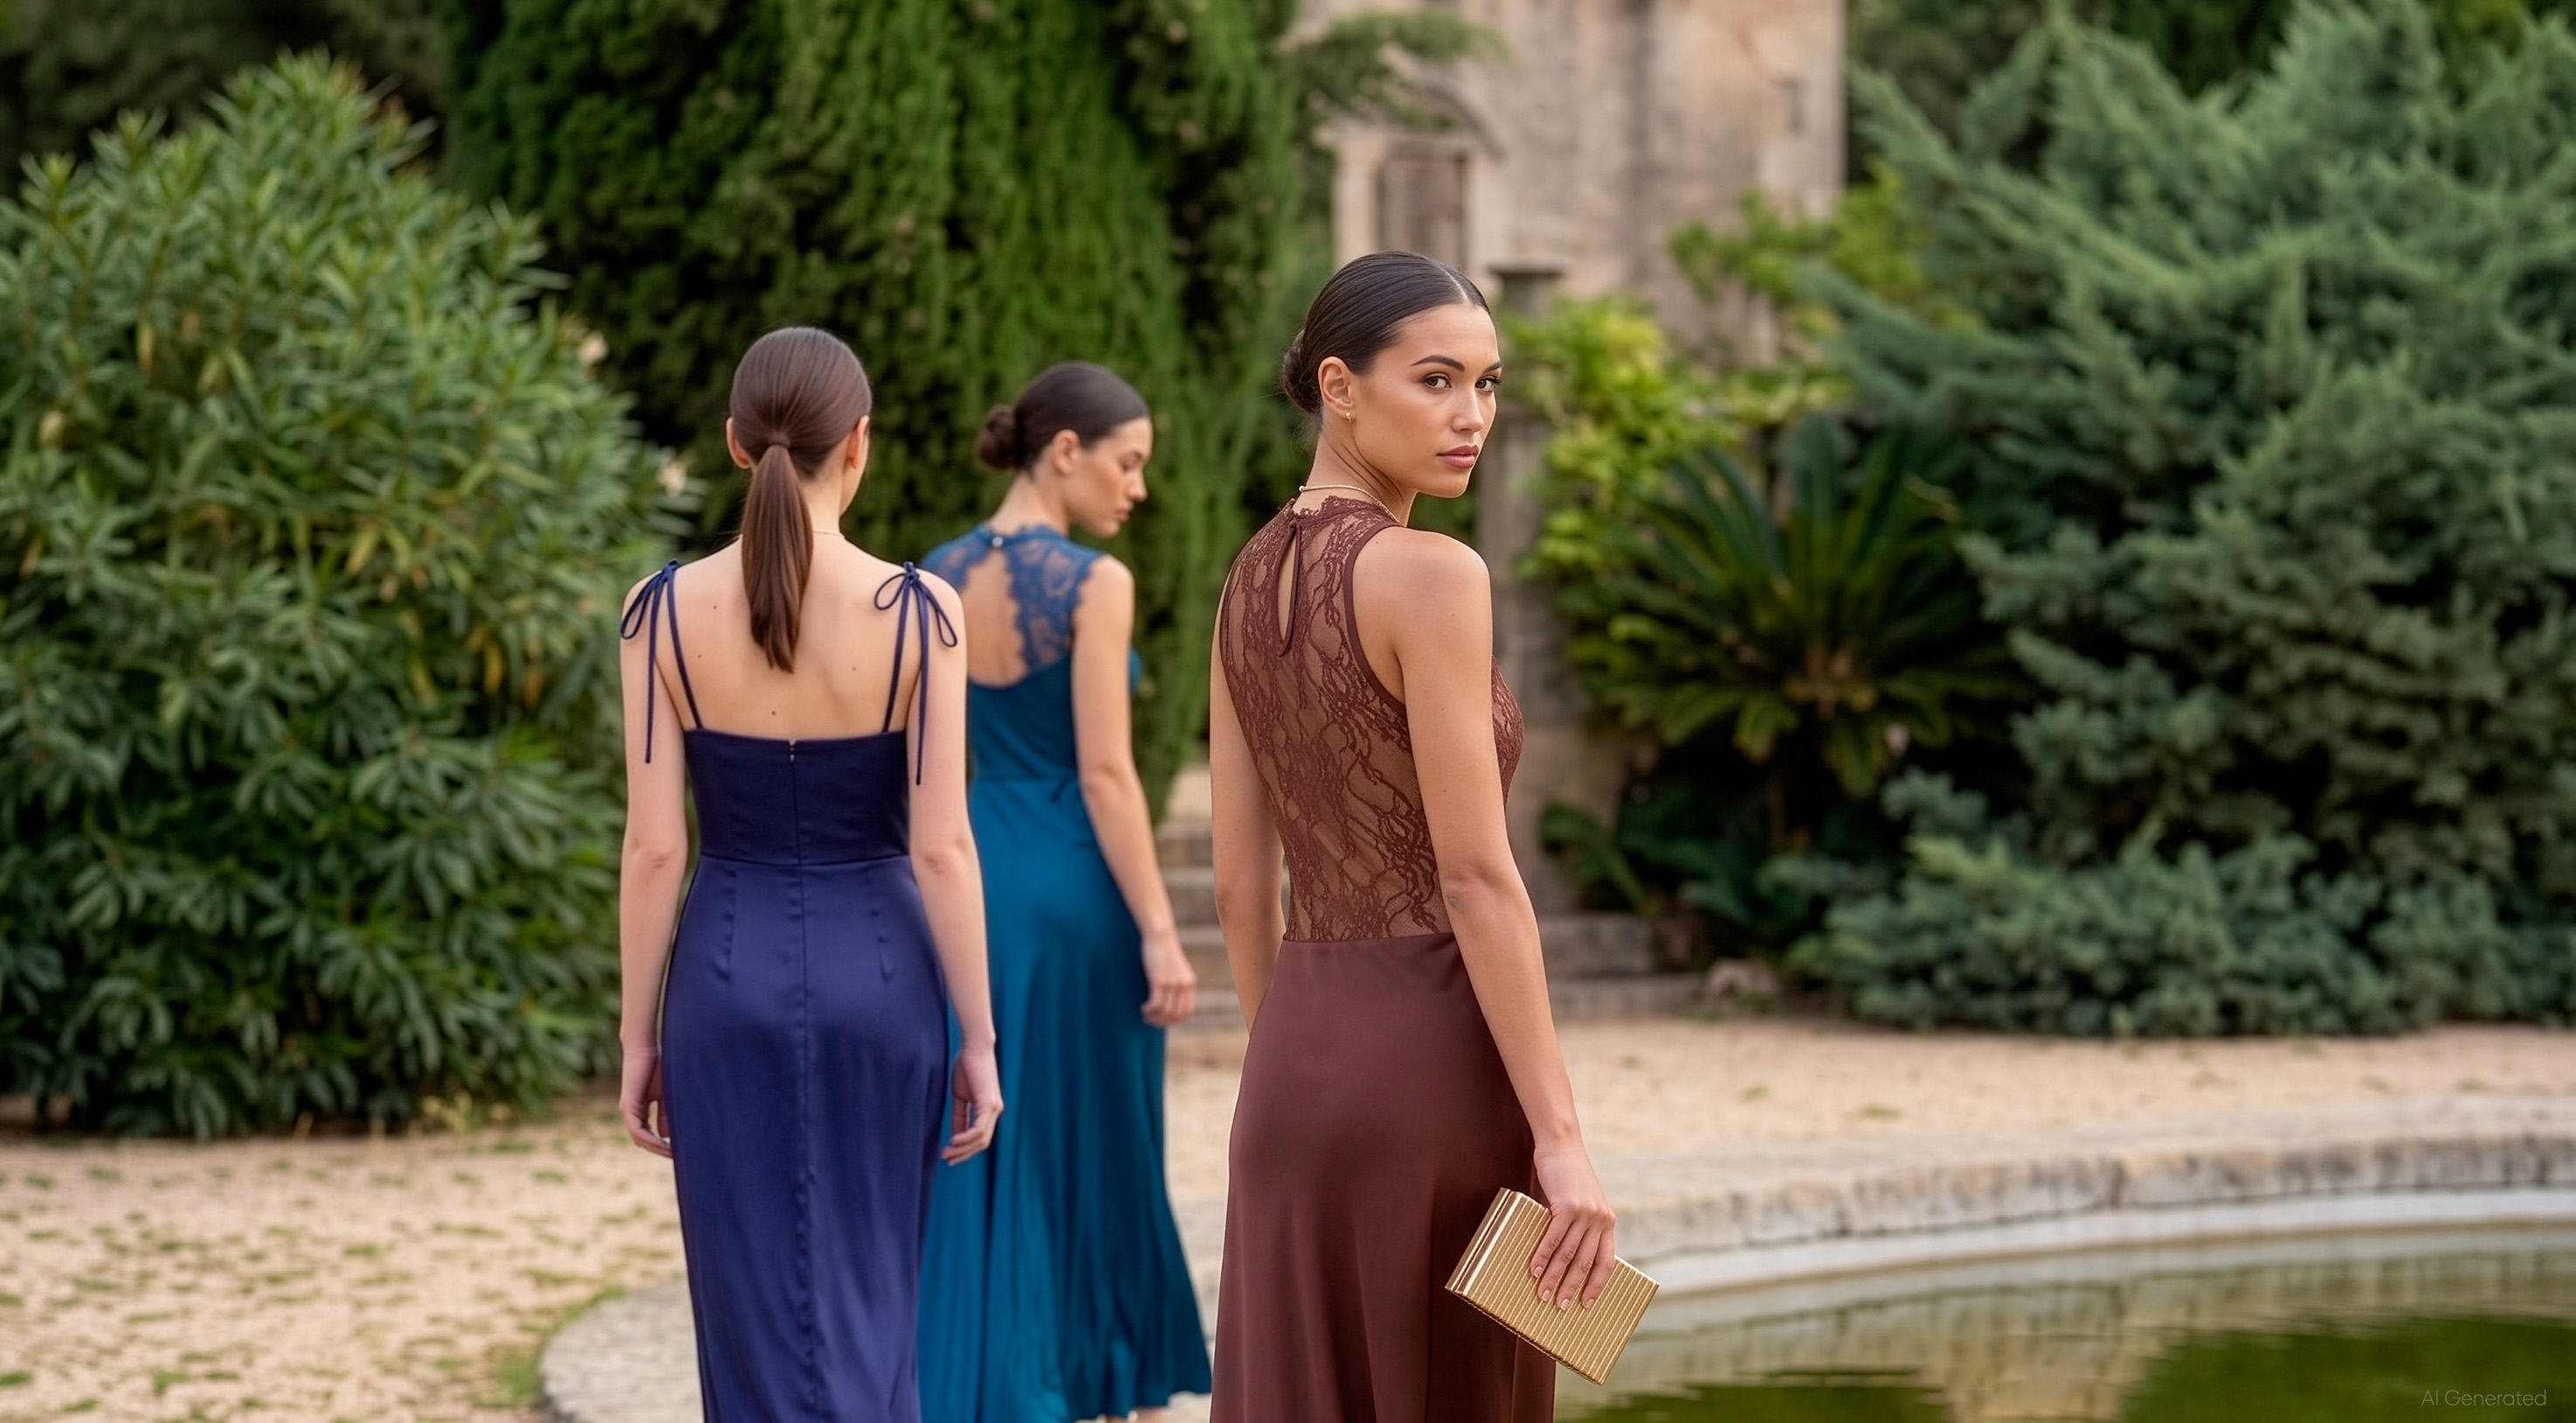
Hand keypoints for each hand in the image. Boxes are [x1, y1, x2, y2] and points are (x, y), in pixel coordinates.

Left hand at [620, 1044, 671, 1158]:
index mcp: (639, 1110)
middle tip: (677, 1157)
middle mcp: (631, 1113)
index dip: (661, 1144)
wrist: (644, 1048)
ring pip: (639, 1138)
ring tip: (672, 1153)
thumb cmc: (656, 1066)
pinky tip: (664, 1143)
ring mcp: (628, 1110)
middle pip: (642, 1140)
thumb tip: (667, 1135)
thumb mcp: (665, 1095)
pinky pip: (638, 1130)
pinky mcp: (629, 1106)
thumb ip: (665, 1114)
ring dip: (655, 1148)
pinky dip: (650, 1139)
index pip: (647, 1134)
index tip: (678, 1150)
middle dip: (659, 1150)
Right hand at [943, 1042, 1002, 1163]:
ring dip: (963, 1149)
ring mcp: (994, 1108)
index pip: (980, 1137)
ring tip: (947, 1153)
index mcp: (988, 1110)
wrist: (973, 1048)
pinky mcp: (989, 1103)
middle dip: (963, 1154)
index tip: (948, 1155)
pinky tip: (953, 1141)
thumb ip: (960, 1117)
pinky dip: (966, 1137)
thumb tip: (955, 1138)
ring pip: (981, 1139)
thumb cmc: (966, 1068)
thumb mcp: (960, 1097)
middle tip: (946, 1159)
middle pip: (982, 1143)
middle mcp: (995, 1111)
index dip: (965, 1149)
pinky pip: (979, 1128)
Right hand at [1140, 929, 1196, 1026]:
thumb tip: (1168, 1000)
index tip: (1162, 1021)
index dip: (1174, 1021)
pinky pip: (1156, 1004)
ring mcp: (1173, 983)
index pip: (1187, 1011)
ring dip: (1154, 1017)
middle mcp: (1184, 985)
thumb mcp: (1174, 969)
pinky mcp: (1160, 981)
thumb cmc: (1163, 951)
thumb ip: (1175, 983)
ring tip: (1145, 1014)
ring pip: (1165, 1012)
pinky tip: (1143, 1008)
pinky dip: (1149, 1010)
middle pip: (1175, 1015)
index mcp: (1190, 983)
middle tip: (1150, 1020)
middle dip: (1162, 1022)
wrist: (1159, 935)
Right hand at [1528, 1140, 1615, 1310]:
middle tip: (1559, 1307)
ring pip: (1567, 1254)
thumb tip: (1564, 1256)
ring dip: (1552, 1277)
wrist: (1561, 1146)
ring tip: (1541, 1293)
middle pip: (1585, 1263)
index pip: (1605, 1262)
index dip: (1596, 1285)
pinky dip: (1542, 1256)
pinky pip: (1553, 1238)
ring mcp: (1585, 1213)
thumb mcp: (1583, 1201)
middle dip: (1571, 1288)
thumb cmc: (1568, 1175)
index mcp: (1608, 1222)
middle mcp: (1600, 1220)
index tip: (1587, 1304)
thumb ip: (1580, 1225)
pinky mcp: (1567, 1206)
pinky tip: (1533, 1269)